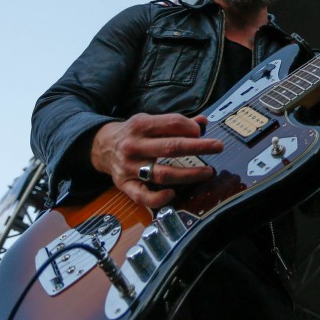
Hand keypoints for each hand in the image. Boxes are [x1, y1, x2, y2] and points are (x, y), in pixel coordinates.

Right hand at [90, 113, 222, 207]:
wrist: (101, 146)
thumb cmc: (133, 134)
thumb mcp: (150, 121)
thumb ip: (175, 123)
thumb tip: (203, 123)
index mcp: (141, 125)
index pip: (172, 123)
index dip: (191, 128)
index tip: (202, 133)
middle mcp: (134, 146)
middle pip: (171, 147)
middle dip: (198, 147)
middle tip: (218, 147)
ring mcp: (129, 167)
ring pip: (162, 173)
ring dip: (188, 174)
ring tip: (208, 172)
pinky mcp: (125, 185)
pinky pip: (142, 196)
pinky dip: (158, 198)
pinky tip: (173, 194)